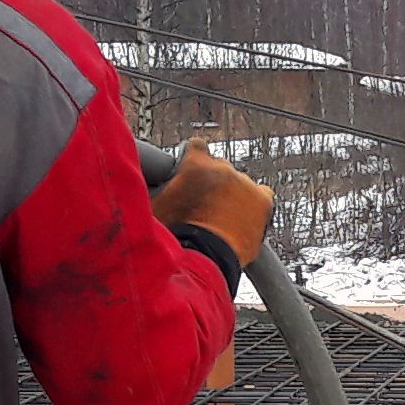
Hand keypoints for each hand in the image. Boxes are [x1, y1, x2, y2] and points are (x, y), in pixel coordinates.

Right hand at [149, 139, 274, 266]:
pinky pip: (262, 196)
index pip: (197, 146)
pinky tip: (243, 221)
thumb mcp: (155, 205)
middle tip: (203, 207)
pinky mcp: (263, 201)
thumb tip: (141, 184)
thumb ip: (155, 188)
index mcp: (195, 163)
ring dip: (232, 197)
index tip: (192, 175)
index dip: (194, 161)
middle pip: (220, 169)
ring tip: (222, 221)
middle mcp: (223, 167)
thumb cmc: (175, 236)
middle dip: (213, 184)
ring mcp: (245, 183)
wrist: (203, 257)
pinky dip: (255, 205)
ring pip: (240, 185)